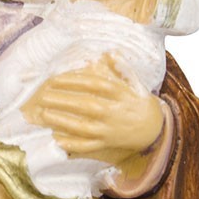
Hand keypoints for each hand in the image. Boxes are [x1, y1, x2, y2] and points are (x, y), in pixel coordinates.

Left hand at [21, 54, 163, 166]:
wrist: (154, 128)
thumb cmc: (139, 102)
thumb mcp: (135, 82)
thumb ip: (121, 68)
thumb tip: (110, 52)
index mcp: (119, 94)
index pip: (94, 85)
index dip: (74, 81)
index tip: (56, 78)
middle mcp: (113, 111)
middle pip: (85, 105)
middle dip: (63, 100)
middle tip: (43, 95)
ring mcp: (109, 129)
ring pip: (83, 126)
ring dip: (63, 121)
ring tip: (44, 114)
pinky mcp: (107, 143)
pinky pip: (88, 146)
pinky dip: (73, 145)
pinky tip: (58, 140)